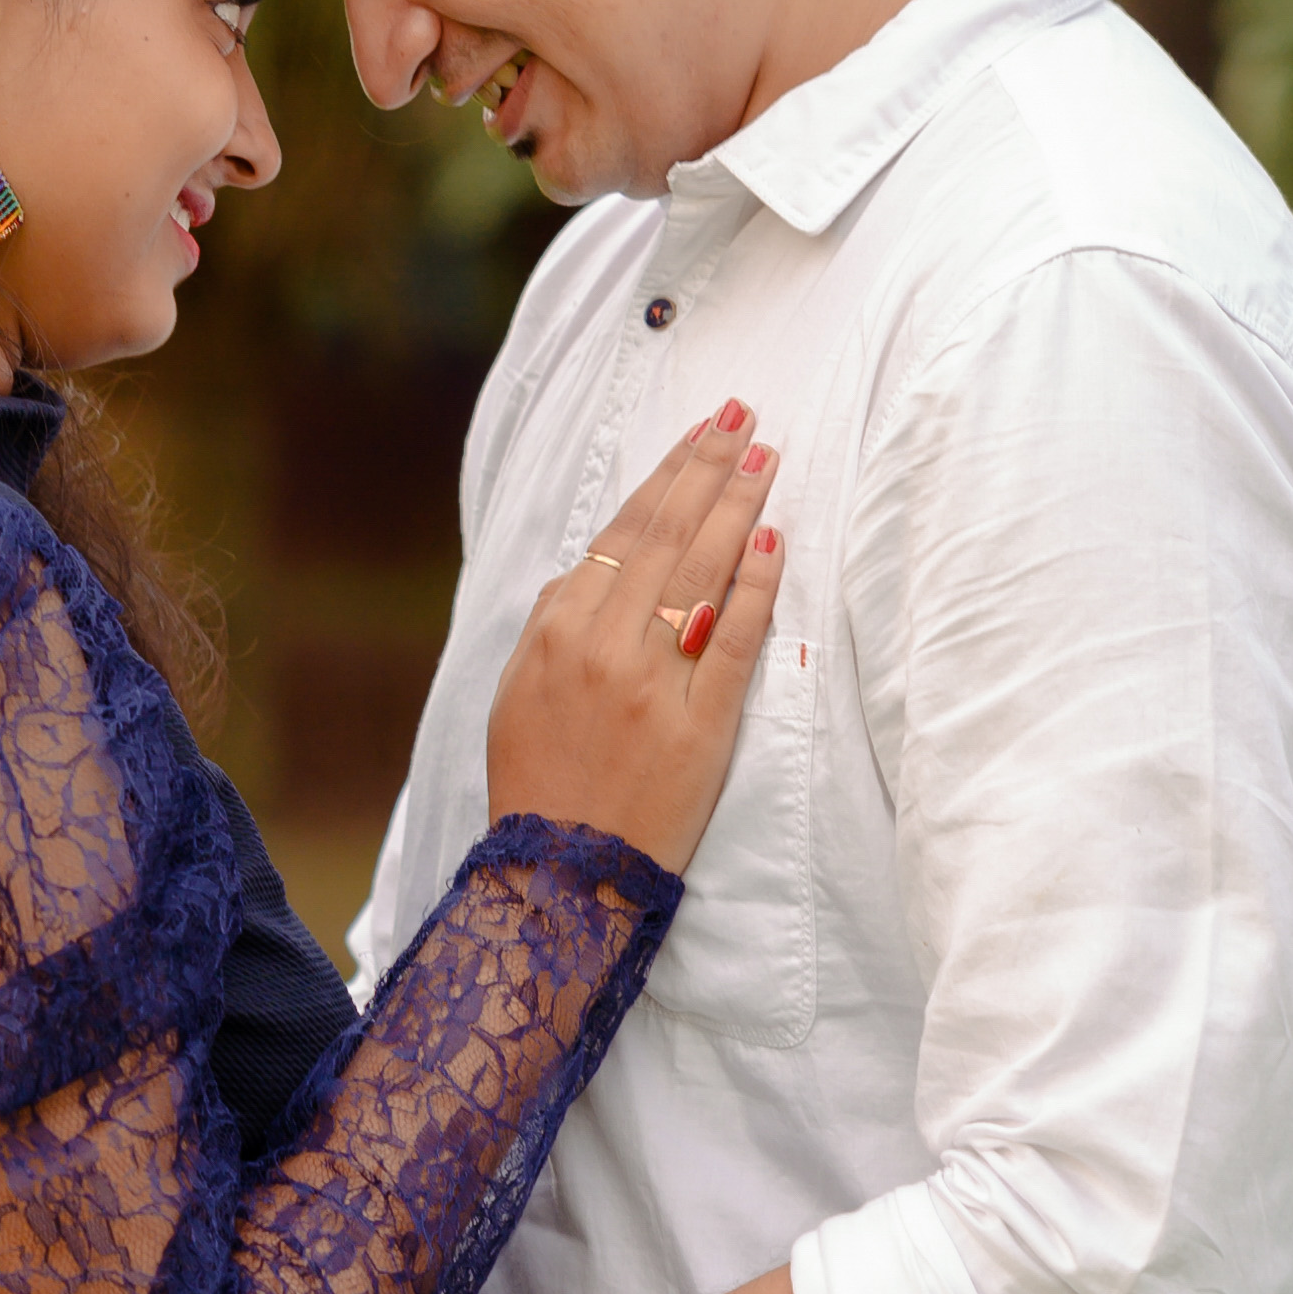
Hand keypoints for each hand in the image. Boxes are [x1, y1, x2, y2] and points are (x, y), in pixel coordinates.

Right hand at [482, 406, 790, 867]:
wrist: (560, 876)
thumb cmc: (538, 783)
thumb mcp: (517, 693)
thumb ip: (550, 623)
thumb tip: (587, 567)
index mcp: (556, 630)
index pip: (621, 530)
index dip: (666, 476)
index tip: (700, 434)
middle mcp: (603, 645)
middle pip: (666, 536)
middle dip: (708, 468)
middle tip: (743, 417)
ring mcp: (653, 683)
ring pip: (702, 573)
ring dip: (737, 506)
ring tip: (766, 457)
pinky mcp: (701, 725)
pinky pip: (736, 640)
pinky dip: (757, 586)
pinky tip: (775, 540)